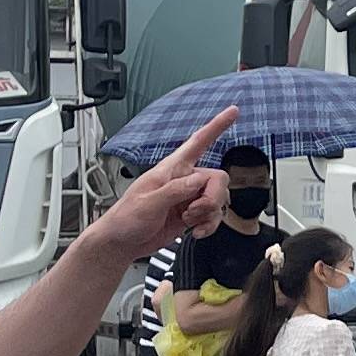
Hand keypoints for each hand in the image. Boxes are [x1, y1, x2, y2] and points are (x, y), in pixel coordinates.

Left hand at [97, 111, 242, 256]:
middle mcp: (184, 180)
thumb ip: (174, 190)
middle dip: (213, 197)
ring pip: (218, 198)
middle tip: (195, 210)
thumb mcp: (147, 203)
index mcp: (171, 169)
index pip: (198, 142)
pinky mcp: (192, 215)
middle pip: (217, 178)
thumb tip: (198, 180)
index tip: (233, 111)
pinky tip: (196, 231)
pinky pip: (214, 215)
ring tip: (190, 221)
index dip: (216, 126)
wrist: (122, 243)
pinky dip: (210, 225)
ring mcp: (189, 198)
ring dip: (209, 214)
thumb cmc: (126, 219)